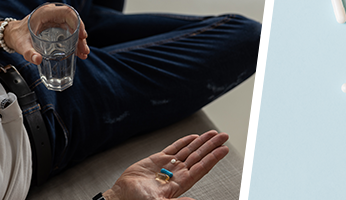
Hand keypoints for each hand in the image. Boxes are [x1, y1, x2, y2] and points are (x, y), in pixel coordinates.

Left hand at [3, 4, 89, 63]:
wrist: (12, 35)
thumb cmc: (16, 36)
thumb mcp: (21, 45)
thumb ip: (29, 53)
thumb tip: (37, 60)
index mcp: (45, 13)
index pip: (67, 13)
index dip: (78, 23)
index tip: (82, 36)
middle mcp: (51, 14)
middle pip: (73, 21)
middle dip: (81, 35)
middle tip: (84, 49)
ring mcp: (55, 20)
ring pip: (73, 27)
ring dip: (79, 40)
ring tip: (83, 53)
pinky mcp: (56, 26)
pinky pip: (69, 31)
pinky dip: (75, 41)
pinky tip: (78, 52)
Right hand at [103, 130, 229, 199]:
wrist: (121, 196)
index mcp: (180, 183)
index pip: (202, 167)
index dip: (213, 158)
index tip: (224, 149)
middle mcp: (177, 173)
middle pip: (199, 156)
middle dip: (212, 146)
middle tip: (224, 136)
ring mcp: (168, 166)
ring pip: (189, 150)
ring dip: (202, 142)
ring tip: (213, 134)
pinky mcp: (157, 160)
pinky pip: (174, 148)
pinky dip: (184, 141)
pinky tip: (193, 137)